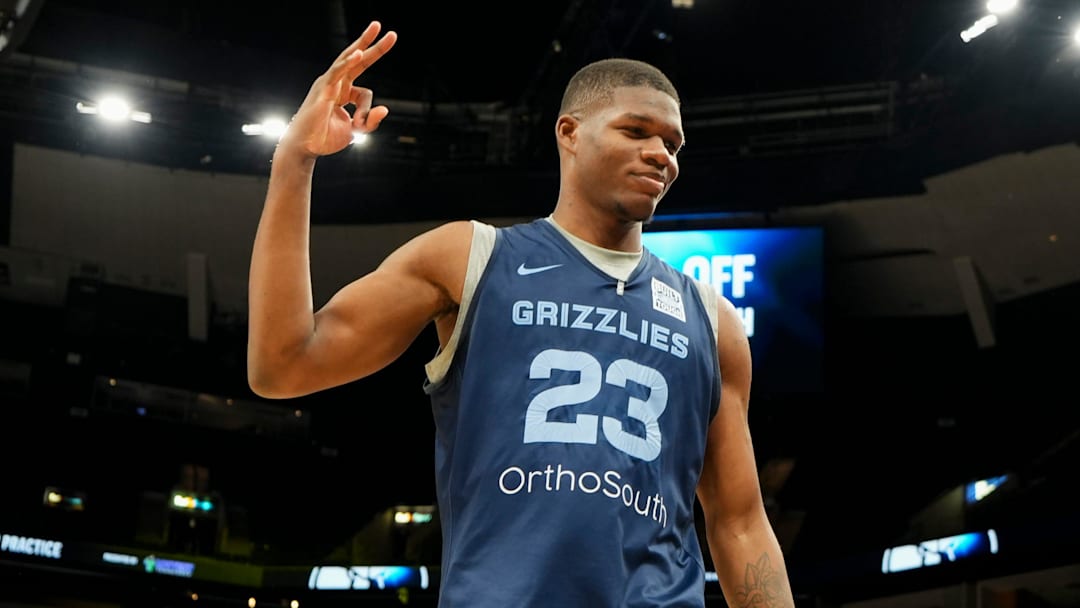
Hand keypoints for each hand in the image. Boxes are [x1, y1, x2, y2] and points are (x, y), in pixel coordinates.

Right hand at [279, 21, 397, 158]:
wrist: (305, 147)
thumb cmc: (325, 138)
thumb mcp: (355, 131)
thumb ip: (371, 122)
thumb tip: (386, 109)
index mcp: (343, 93)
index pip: (365, 93)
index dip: (367, 110)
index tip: (361, 125)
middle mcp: (336, 84)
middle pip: (358, 60)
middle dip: (373, 45)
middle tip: (391, 32)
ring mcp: (329, 84)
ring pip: (348, 59)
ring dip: (364, 43)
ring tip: (376, 27)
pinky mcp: (323, 89)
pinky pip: (337, 72)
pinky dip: (348, 63)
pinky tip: (359, 53)